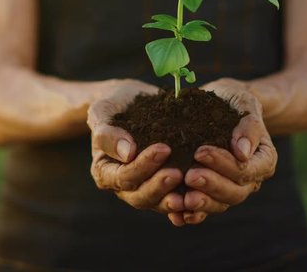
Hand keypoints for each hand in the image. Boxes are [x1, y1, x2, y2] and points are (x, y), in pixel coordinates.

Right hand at [87, 80, 184, 221]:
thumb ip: (107, 133)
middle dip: (160, 186)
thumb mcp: (103, 112)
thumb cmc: (114, 105)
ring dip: (176, 199)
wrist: (130, 103)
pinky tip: (204, 196)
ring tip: (193, 188)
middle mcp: (124, 187)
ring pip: (159, 203)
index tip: (163, 149)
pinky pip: (176, 199)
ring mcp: (145, 188)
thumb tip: (127, 153)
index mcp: (105, 172)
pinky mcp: (164, 186)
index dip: (143, 167)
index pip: (123, 177)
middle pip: (141, 197)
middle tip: (179, 172)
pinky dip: (189, 202)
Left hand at [180, 78, 277, 224]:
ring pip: (219, 204)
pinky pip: (203, 209)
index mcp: (263, 160)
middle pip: (234, 192)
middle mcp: (249, 179)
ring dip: (200, 204)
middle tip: (189, 176)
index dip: (224, 164)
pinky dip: (190, 214)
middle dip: (211, 185)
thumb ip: (248, 127)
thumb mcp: (244, 102)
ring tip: (180, 199)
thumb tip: (243, 152)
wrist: (221, 105)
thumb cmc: (234, 101)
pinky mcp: (210, 192)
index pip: (246, 170)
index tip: (200, 152)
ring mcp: (229, 188)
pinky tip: (175, 214)